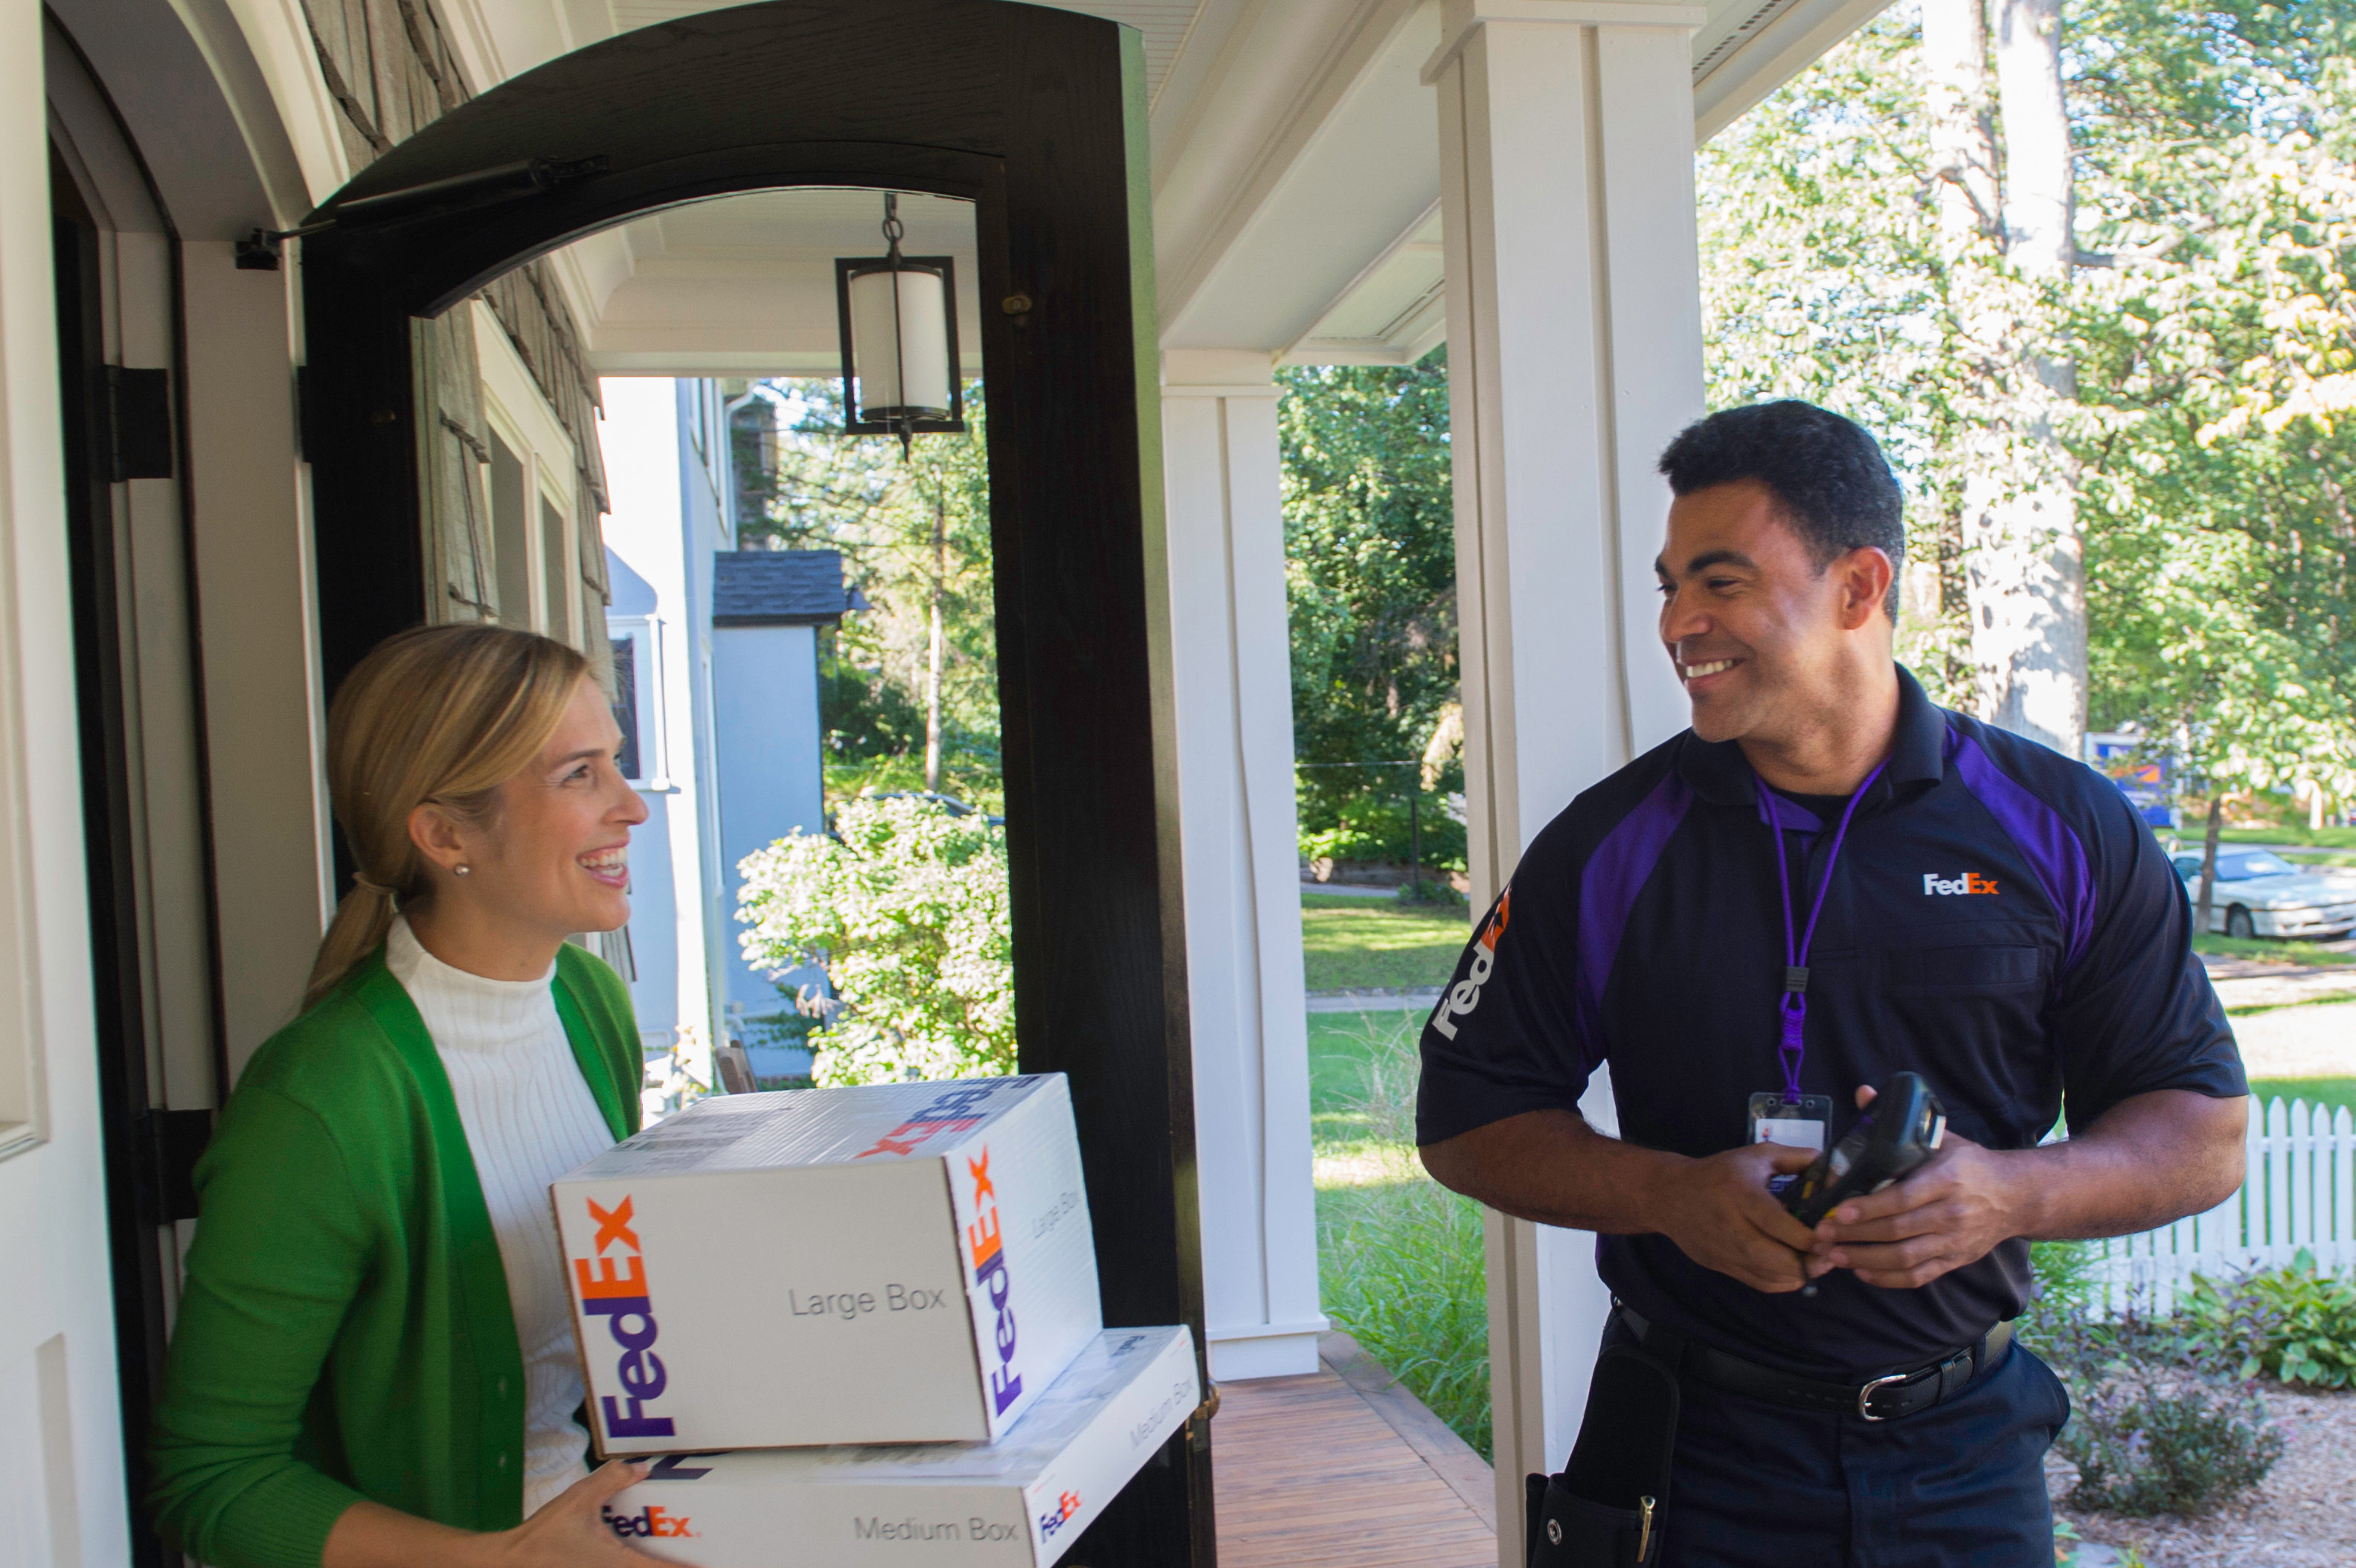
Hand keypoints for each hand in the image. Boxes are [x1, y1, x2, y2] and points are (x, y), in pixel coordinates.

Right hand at [324, 1461, 672, 1567]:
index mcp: (619, 1563)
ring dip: (652, 1566)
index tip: (712, 1564)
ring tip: (673, 1556)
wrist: (506, 1564)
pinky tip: (637, 1557)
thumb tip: (641, 1467)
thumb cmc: (541, 1538)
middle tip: (698, 1556)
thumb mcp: (577, 1500)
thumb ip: (611, 1480)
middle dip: (672, 1566)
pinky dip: (634, 1565)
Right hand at [1649, 1141, 1828, 1292]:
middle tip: (1830, 1255)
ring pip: (1768, 1276)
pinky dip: (1783, 1282)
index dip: (1808, 1237)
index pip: (1777, 1224)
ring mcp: (1724, 1251)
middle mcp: (1731, 1226)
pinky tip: (1796, 1271)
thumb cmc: (1718, 1173)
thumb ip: (1794, 1159)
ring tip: (1818, 1263)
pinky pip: (1759, 1283)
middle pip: (1773, 1258)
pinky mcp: (1721, 1266)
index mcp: (1740, 1194)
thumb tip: (1833, 1170)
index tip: (1830, 1236)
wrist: (1669, 1195)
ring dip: (1799, 1274)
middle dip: (1808, 1262)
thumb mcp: (1754, 1156)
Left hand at [1809, 1086, 2026, 1287]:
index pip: (1902, 1198)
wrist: (2016, 1196)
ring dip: (1864, 1259)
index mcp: (1946, 1179)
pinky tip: (1862, 1271)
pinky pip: (1919, 1276)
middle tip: (1823, 1233)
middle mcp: (1951, 1213)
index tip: (1838, 1210)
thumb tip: (1862, 1092)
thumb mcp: (1942, 1137)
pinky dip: (1888, 1278)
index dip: (1868, 1208)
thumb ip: (1899, 1119)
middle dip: (1855, 1235)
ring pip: (1904, 1258)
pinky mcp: (1955, 1260)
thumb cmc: (1971, 1164)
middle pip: (1897, 1231)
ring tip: (1833, 1255)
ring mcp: (1954, 1241)